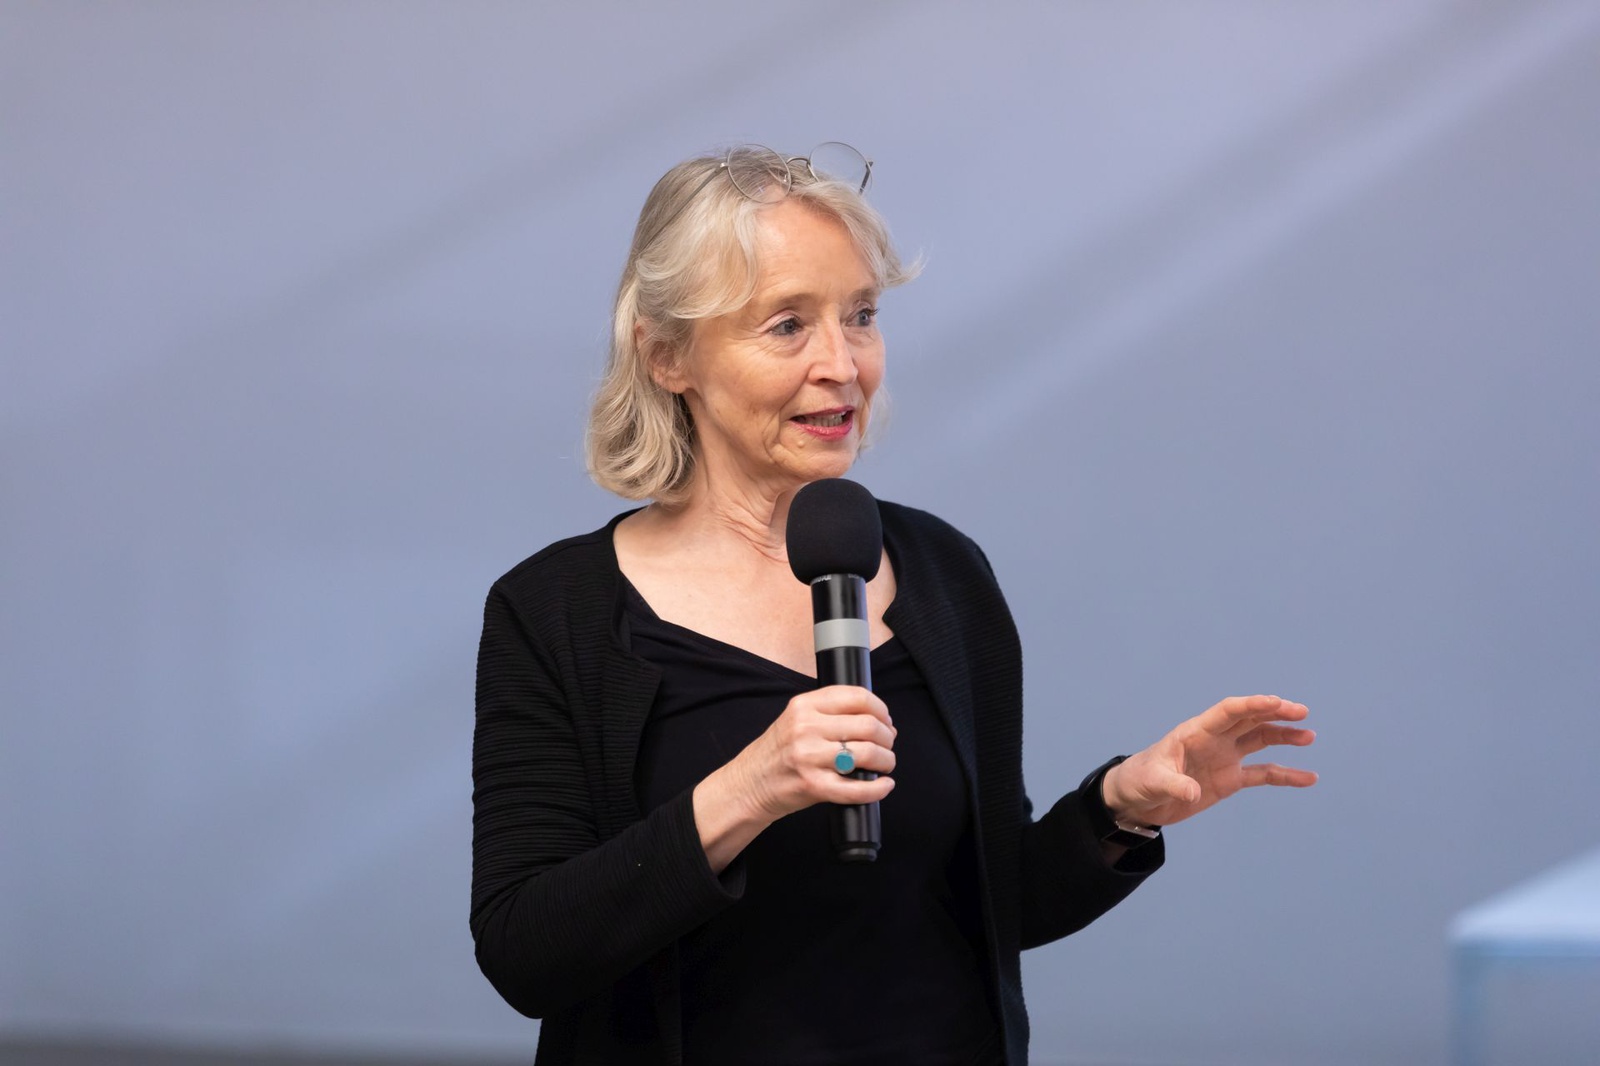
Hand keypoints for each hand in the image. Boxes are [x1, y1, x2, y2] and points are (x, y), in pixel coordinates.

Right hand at [694, 685, 895, 871]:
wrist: (750, 783)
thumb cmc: (778, 751)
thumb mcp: (796, 718)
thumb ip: (828, 712)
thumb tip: (877, 718)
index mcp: (804, 705)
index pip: (856, 696)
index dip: (880, 708)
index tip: (885, 720)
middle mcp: (806, 728)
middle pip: (867, 725)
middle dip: (887, 737)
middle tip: (888, 744)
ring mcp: (809, 758)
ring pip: (867, 754)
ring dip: (886, 760)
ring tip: (885, 764)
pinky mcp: (813, 786)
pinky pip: (856, 789)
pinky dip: (877, 789)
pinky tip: (884, 785)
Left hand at [1101, 694, 1316, 827]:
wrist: (1137, 799)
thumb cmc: (1140, 781)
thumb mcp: (1153, 782)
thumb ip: (1173, 785)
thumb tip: (1191, 793)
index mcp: (1196, 732)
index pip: (1229, 711)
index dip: (1252, 705)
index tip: (1277, 702)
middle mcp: (1214, 740)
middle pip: (1250, 719)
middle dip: (1275, 713)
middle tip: (1301, 712)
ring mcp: (1224, 757)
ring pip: (1260, 740)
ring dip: (1284, 736)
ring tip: (1309, 736)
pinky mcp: (1230, 779)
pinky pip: (1264, 774)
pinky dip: (1285, 774)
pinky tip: (1308, 777)